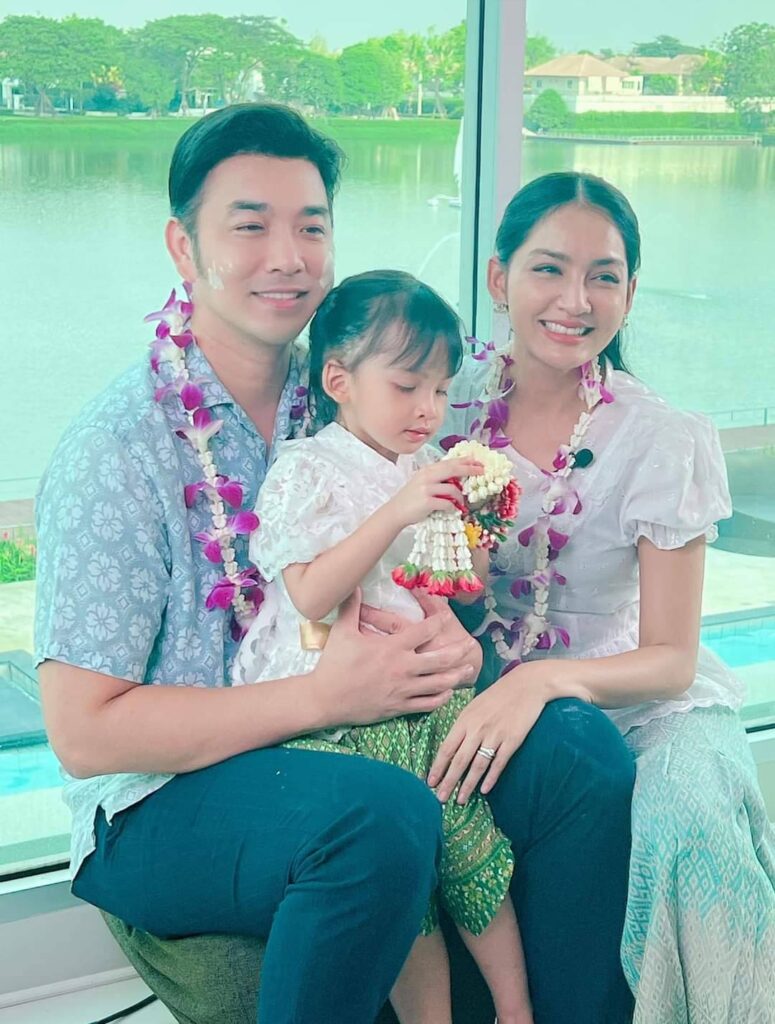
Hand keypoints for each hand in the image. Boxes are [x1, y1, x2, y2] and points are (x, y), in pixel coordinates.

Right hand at [310, 590, 477, 726]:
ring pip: (438, 683)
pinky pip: (426, 704)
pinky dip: (440, 698)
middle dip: (457, 651)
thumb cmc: (333, 664)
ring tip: (467, 670)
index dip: (437, 623)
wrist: (325, 699)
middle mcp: (402, 668)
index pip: (422, 632)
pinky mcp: (399, 707)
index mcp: (391, 648)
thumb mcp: (342, 631)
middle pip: (439, 659)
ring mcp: (402, 690)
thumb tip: (355, 584)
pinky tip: (447, 693)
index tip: (446, 618)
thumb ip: (351, 606)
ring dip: (455, 676)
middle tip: (470, 646)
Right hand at [385, 457, 482, 529]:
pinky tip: (453, 510)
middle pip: (452, 469)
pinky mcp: (427, 502)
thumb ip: (438, 478)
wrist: (396, 511)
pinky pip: (447, 503)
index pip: (449, 462)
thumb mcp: (423, 483)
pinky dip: (453, 507)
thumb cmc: (412, 499)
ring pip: (452, 488)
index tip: (477, 461)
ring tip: (461, 503)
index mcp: (427, 470)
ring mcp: (426, 488)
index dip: (464, 461)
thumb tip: (459, 477)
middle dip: (469, 469)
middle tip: (482, 471)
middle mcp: (427, 476)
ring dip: (460, 497)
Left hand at [427, 661, 556, 803]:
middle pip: (459, 760)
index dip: (438, 766)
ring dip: (467, 785)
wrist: (526, 685)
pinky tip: (484, 790)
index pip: (447, 747)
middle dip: (448, 781)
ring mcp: (495, 736)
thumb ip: (464, 724)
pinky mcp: (512, 741)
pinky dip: (490, 778)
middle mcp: (477, 729)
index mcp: (465, 719)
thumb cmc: (498, 695)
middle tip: (440, 798)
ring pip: (477, 765)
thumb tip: (452, 745)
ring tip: (460, 799)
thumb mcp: (475, 705)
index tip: (429, 782)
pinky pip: (498, 763)